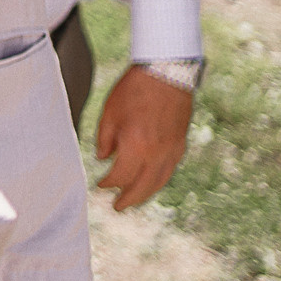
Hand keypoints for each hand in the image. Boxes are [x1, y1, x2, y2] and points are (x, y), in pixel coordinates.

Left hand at [94, 65, 196, 210]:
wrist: (166, 73)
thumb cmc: (134, 90)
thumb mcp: (109, 113)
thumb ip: (105, 140)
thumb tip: (104, 160)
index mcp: (136, 146)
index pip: (120, 177)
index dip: (108, 183)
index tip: (100, 185)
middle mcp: (157, 154)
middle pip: (142, 187)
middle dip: (128, 199)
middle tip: (117, 208)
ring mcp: (172, 151)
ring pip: (159, 182)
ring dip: (145, 194)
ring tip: (133, 200)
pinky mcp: (180, 145)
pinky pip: (169, 170)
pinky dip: (158, 180)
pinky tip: (150, 181)